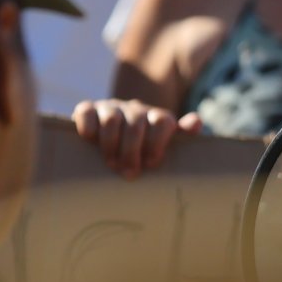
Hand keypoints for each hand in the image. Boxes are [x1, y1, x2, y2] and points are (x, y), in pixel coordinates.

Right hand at [71, 98, 198, 178]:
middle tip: (130, 173)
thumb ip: (184, 134)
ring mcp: (111, 108)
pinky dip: (88, 126)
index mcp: (157, 117)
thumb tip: (196, 122)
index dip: (156, 143)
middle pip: (136, 124)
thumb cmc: (148, 149)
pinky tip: (90, 141)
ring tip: (112, 164)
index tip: (150, 163)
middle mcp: (135, 109)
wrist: (116, 138)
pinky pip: (86, 111)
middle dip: (132, 151)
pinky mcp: (89, 109)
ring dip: (111, 144)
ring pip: (112, 119)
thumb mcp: (168, 145)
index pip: (162, 122)